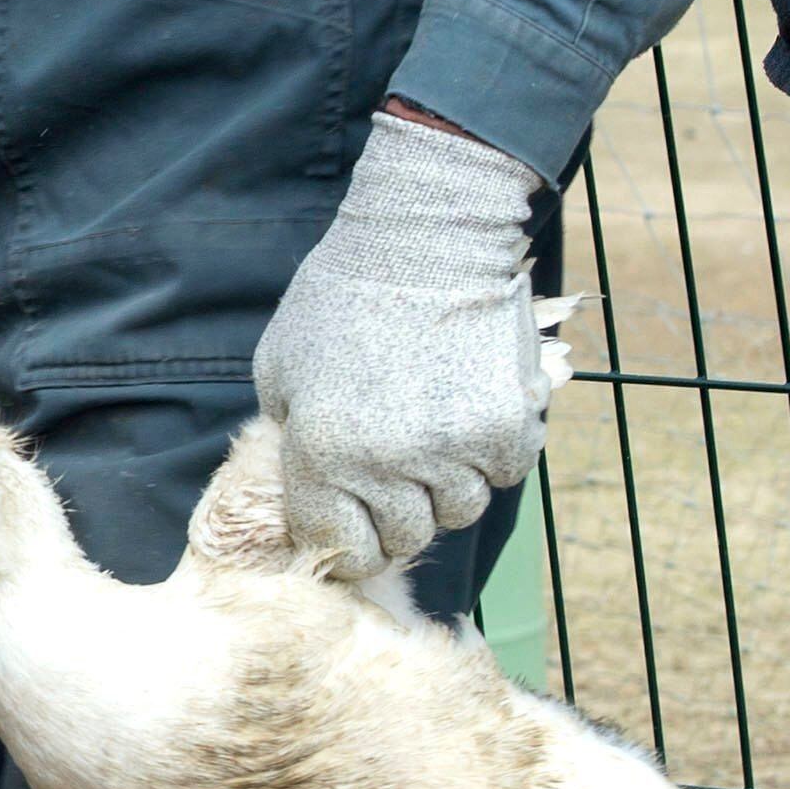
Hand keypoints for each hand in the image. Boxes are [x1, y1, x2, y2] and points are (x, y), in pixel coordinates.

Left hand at [254, 109, 550, 577]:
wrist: (426, 239)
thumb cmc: (342, 297)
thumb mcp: (281, 369)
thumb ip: (292, 437)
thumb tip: (311, 489)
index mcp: (322, 455)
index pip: (342, 549)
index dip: (350, 545)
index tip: (358, 529)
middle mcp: (387, 465)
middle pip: (406, 537)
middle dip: (399, 513)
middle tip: (399, 474)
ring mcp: (453, 449)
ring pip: (460, 509)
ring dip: (448, 483)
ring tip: (436, 433)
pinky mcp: (508, 427)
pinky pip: (505, 474)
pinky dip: (493, 454)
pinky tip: (472, 411)